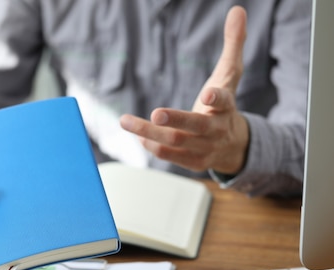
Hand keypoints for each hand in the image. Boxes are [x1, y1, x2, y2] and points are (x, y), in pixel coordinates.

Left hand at [119, 6, 248, 174]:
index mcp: (226, 106)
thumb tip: (237, 10)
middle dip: (174, 119)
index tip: (207, 94)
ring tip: (125, 121)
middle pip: (195, 126)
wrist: (233, 146)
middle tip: (155, 113)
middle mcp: (216, 129)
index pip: (225, 100)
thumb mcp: (229, 75)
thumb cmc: (223, 105)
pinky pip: (169, 155)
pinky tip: (136, 134)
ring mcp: (205, 148)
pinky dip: (151, 144)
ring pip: (174, 142)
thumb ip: (233, 44)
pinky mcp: (193, 162)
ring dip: (147, 133)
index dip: (216, 97)